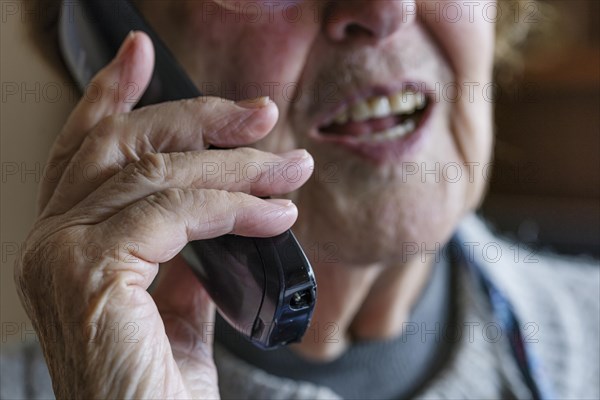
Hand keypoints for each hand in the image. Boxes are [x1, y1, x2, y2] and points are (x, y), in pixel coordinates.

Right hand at [14, 31, 312, 397]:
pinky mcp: (90, 271)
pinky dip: (235, 206)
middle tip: (261, 114)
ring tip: (290, 169)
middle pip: (125, 144)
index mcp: (65, 243)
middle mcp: (50, 240)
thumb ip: (184, 262)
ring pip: (160, 172)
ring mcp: (62, 253)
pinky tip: (276, 215)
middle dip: (198, 118)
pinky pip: (178, 210)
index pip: (86, 150)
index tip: (143, 56)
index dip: (112, 95)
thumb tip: (216, 223)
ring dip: (237, 165)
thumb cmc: (159, 388)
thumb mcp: (176, 311)